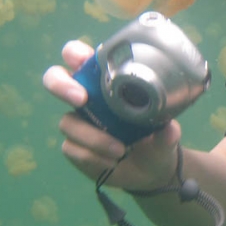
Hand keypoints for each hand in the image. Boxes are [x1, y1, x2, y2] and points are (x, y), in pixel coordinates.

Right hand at [42, 40, 180, 189]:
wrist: (149, 172)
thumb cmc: (155, 140)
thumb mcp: (165, 136)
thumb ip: (167, 133)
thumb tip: (170, 130)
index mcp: (107, 82)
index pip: (81, 58)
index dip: (75, 53)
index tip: (82, 60)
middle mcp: (87, 98)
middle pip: (55, 78)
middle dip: (61, 84)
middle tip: (81, 99)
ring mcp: (77, 122)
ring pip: (67, 122)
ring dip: (93, 137)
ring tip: (120, 150)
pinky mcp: (73, 147)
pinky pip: (72, 148)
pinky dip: (93, 156)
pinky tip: (111, 162)